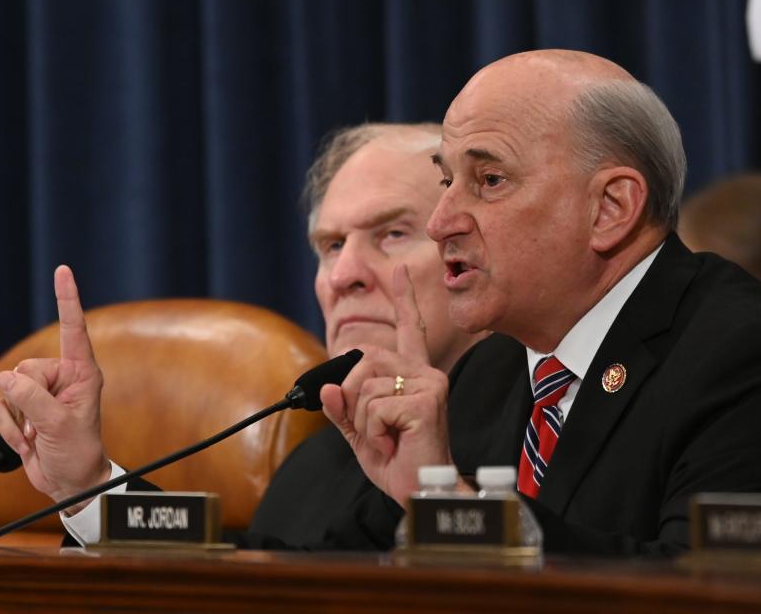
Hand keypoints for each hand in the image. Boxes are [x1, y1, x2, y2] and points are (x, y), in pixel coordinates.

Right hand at [0, 265, 109, 511]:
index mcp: (82, 372)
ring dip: (18, 419)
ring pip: (7, 389)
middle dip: (27, 400)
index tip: (63, 270)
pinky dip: (9, 430)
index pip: (73, 328)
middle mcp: (61, 377)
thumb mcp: (58, 425)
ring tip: (40, 434)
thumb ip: (32, 398)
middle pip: (24, 369)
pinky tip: (29, 441)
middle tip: (46, 424)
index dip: (66, 299)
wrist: (69, 482)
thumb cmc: (77, 452)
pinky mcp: (23, 408)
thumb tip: (7, 378)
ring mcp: (40, 393)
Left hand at [320, 265, 451, 505]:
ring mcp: (430, 384)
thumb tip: (330, 388)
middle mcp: (426, 372)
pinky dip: (373, 432)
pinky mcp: (427, 401)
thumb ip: (344, 410)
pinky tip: (394, 443)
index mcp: (414, 375)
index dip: (404, 299)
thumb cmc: (398, 462)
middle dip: (351, 395)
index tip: (401, 270)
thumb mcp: (362, 434)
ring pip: (364, 386)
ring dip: (363, 420)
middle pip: (364, 358)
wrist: (418, 490)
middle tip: (371, 427)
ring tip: (387, 438)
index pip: (409, 329)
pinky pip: (374, 407)